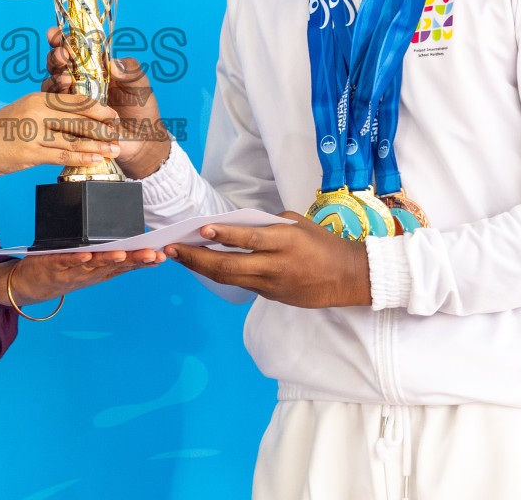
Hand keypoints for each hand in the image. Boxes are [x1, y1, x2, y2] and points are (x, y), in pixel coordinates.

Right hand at [0, 92, 119, 197]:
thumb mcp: (22, 113)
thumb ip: (45, 114)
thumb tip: (70, 120)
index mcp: (37, 98)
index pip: (73, 100)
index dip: (96, 107)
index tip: (113, 113)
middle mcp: (36, 112)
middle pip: (78, 118)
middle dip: (103, 126)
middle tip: (120, 132)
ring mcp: (32, 132)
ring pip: (73, 137)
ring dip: (98, 144)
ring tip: (115, 149)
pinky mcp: (29, 152)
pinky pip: (61, 154)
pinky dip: (82, 157)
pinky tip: (96, 160)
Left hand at [0, 249, 165, 306]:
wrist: (26, 286)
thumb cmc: (60, 271)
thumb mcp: (87, 266)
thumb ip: (105, 256)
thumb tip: (127, 240)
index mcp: (98, 271)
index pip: (124, 266)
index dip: (143, 262)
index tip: (162, 255)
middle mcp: (88, 273)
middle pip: (113, 265)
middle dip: (134, 259)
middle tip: (153, 254)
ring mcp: (70, 271)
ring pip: (92, 264)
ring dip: (108, 259)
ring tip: (122, 252)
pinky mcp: (51, 266)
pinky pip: (64, 261)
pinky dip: (75, 258)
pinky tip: (86, 254)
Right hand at [43, 27, 170, 178]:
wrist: (141, 141)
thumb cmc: (142, 110)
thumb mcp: (140, 86)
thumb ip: (131, 70)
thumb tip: (113, 63)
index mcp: (95, 68)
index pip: (75, 49)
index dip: (62, 39)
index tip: (56, 34)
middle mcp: (79, 82)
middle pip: (57, 64)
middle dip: (56, 56)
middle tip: (63, 55)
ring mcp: (72, 101)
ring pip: (52, 85)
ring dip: (55, 78)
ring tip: (65, 78)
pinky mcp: (69, 120)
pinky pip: (56, 108)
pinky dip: (56, 99)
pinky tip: (64, 93)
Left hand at [164, 212, 372, 308]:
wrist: (348, 278)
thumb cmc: (322, 244)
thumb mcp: (297, 224)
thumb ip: (267, 224)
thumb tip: (236, 225)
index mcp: (285, 242)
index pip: (250, 239)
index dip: (225, 235)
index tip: (202, 229)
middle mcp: (276, 266)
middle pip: (229, 265)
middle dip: (197, 257)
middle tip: (172, 249)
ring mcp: (271, 284)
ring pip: (229, 278)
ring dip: (200, 268)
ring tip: (179, 257)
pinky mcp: (270, 296)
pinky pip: (240, 283)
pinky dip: (219, 274)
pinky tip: (203, 265)